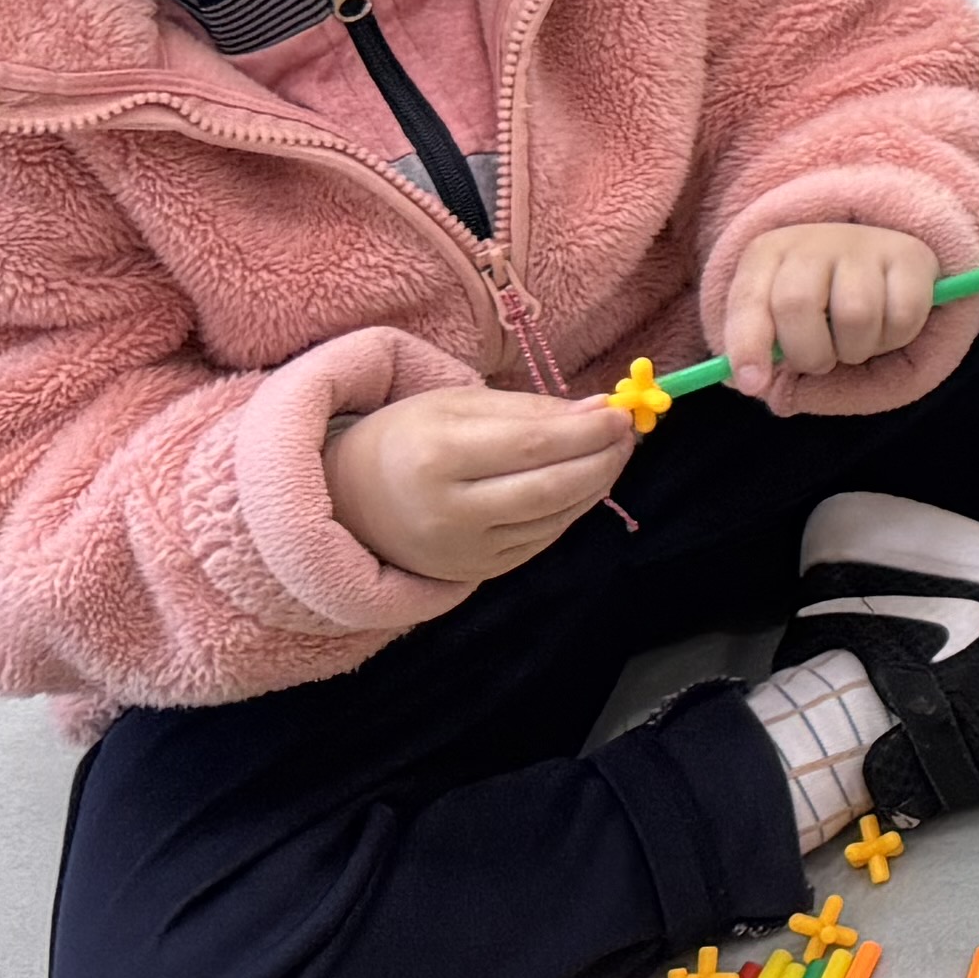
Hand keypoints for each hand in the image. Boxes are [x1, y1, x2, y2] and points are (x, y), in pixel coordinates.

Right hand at [330, 383, 636, 586]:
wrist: (349, 500)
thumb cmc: (408, 438)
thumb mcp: (457, 405)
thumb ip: (530, 409)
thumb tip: (598, 409)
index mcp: (438, 456)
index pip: (533, 446)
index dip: (587, 431)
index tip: (621, 412)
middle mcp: (449, 510)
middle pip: (549, 489)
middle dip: (602, 460)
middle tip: (629, 435)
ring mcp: (462, 549)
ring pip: (553, 520)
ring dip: (595, 485)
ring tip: (613, 453)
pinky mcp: (475, 571)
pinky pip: (541, 540)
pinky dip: (572, 511)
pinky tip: (584, 484)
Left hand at [718, 221, 942, 386]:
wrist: (885, 263)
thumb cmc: (825, 306)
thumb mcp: (784, 325)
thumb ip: (767, 355)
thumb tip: (755, 384)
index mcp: (769, 254)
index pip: (749, 300)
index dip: (747, 345)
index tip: (752, 384)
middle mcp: (814, 241)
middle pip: (797, 304)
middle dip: (809, 353)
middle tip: (821, 362)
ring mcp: (865, 243)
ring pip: (856, 314)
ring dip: (857, 349)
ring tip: (857, 342)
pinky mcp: (911, 254)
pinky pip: (903, 315)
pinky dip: (897, 338)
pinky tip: (889, 327)